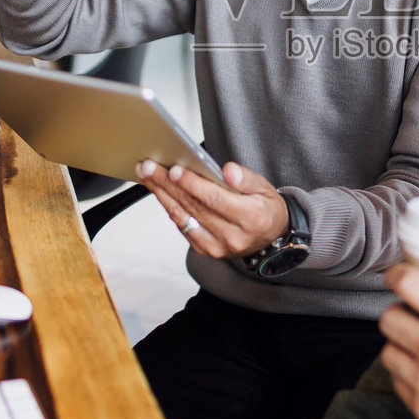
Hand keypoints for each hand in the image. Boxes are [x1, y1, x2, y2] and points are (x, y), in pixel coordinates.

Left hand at [136, 160, 290, 258]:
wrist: (270, 239)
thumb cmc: (266, 209)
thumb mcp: (265, 188)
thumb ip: (247, 178)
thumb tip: (228, 170)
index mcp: (251, 218)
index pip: (215, 199)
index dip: (193, 185)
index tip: (175, 170)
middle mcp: (232, 236)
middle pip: (194, 206)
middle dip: (168, 185)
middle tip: (150, 167)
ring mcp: (217, 247)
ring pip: (183, 217)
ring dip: (162, 194)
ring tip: (148, 175)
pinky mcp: (206, 250)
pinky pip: (183, 226)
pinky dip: (170, 208)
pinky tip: (159, 192)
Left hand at [378, 265, 418, 418]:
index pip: (409, 283)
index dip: (397, 274)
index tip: (396, 274)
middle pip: (389, 318)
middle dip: (398, 313)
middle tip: (411, 314)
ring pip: (388, 351)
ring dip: (399, 345)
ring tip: (415, 345)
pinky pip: (398, 382)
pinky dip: (406, 375)